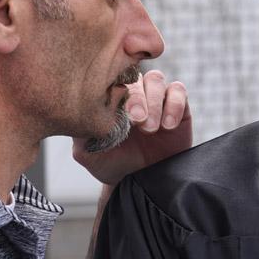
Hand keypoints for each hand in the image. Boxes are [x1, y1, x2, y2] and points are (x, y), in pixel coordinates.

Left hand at [73, 69, 191, 184]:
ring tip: (151, 129)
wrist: (139, 181)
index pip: (111, 78)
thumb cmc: (111, 163)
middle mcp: (132, 93)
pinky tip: (168, 126)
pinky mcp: (177, 106)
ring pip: (156, 79)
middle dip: (137, 99)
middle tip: (137, 120)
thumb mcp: (87, 153)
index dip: (114, 88)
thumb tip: (79, 115)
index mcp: (109, 96)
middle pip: (135, 77)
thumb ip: (80, 133)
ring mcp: (155, 97)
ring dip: (154, 102)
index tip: (117, 111)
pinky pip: (179, 91)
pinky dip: (174, 105)